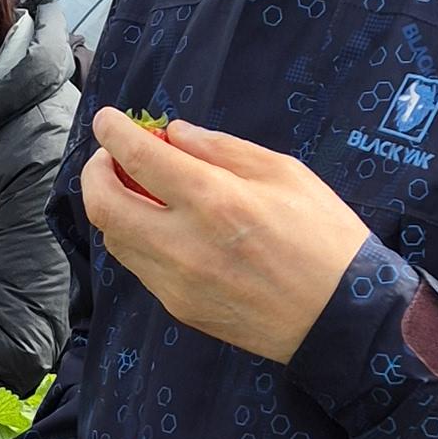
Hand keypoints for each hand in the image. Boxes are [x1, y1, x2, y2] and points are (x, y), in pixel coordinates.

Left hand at [77, 114, 367, 363]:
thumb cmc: (324, 237)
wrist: (341, 317)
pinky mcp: (180, 308)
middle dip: (96, 172)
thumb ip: (222, 149)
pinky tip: (164, 225)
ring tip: (140, 189)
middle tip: (113, 157)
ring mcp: (177, 282)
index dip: (113, 132)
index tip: (108, 121)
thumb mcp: (285, 173)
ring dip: (114, 207)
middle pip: (103, 205)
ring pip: (114, 239)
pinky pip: (140, 265)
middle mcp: (184, 244)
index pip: (137, 158)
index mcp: (214, 201)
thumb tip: (175, 134)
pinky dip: (139, 237)